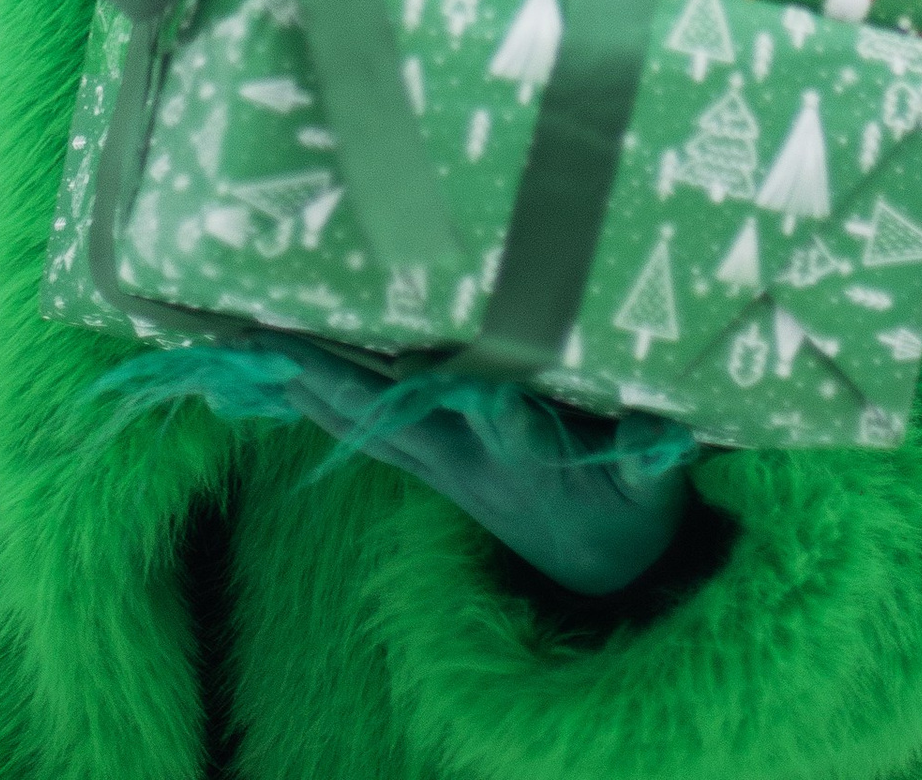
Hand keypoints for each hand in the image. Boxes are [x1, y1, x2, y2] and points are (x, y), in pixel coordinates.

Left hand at [276, 342, 692, 597]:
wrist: (599, 575)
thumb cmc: (631, 514)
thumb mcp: (656, 494)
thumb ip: (656, 461)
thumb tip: (667, 433)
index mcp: (529, 461)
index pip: (503, 425)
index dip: (480, 401)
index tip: (456, 373)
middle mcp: (472, 464)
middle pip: (400, 420)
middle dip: (344, 382)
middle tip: (283, 346)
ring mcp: (445, 467)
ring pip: (369, 424)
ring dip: (313, 388)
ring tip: (254, 348)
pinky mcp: (432, 467)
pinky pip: (364, 434)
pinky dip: (320, 404)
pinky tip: (276, 375)